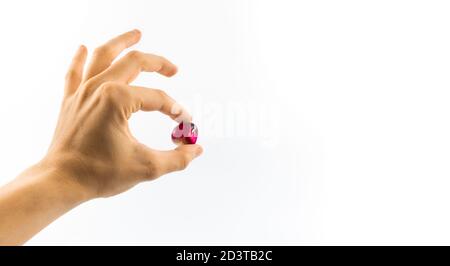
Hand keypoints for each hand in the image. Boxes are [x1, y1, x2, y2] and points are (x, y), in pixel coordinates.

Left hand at [45, 29, 202, 198]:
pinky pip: (74, 71)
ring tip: (136, 34)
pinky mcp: (70, 100)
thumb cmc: (100, 173)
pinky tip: (84, 47)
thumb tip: (197, 149)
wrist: (61, 182)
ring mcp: (81, 91)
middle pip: (134, 62)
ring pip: (103, 55)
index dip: (176, 110)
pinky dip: (80, 58)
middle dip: (158, 63)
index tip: (185, 125)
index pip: (158, 98)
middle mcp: (99, 88)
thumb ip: (177, 158)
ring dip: (121, 42)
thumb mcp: (146, 167)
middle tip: (173, 69)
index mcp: (118, 99)